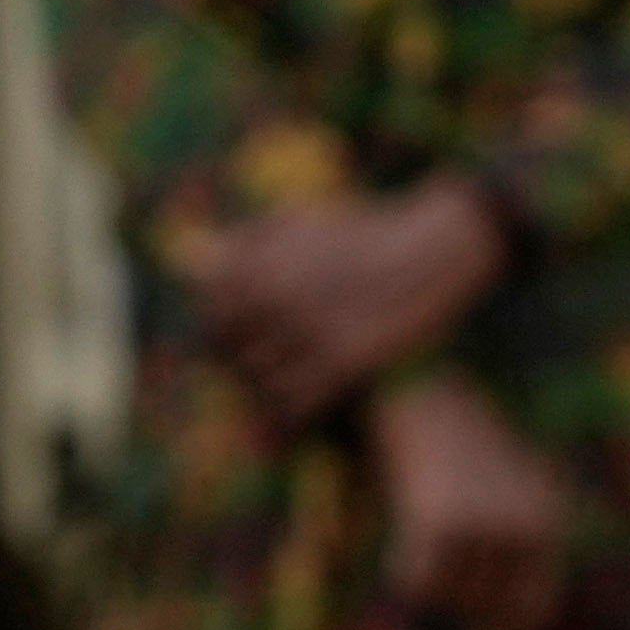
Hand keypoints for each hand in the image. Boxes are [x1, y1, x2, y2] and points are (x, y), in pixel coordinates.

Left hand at [195, 184, 513, 418]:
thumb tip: (196, 261)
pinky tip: (304, 402)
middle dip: (239, 360)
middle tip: (258, 364)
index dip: (218, 328)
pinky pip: (297, 402)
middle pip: (229, 353)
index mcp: (257, 267)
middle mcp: (274, 301)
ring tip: (283, 381)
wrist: (432, 250)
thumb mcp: (296, 220)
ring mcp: (308, 334)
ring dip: (268, 384)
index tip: (232, 336)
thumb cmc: (363, 231)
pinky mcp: (344, 363)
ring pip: (260, 381)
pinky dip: (292, 410)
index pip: (209, 314)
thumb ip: (243, 240)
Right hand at [367, 373, 574, 629]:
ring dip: (434, 584)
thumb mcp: (515, 489)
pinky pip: (418, 583)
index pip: (536, 605)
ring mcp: (485, 526)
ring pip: (451, 596)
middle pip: (488, 608)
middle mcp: (526, 528)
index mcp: (550, 521)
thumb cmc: (470, 445)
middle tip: (445, 585)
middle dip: (465, 608)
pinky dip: (405, 575)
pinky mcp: (440, 522)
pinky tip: (404, 552)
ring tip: (426, 542)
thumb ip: (522, 549)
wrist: (429, 392)